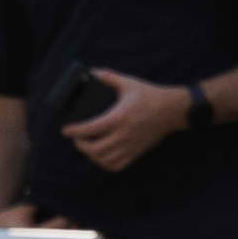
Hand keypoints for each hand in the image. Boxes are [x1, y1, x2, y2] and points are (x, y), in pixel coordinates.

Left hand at [63, 69, 198, 178]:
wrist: (172, 110)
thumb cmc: (150, 95)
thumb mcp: (129, 83)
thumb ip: (109, 77)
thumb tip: (93, 72)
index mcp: (120, 117)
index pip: (92, 128)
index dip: (75, 131)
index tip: (65, 130)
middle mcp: (124, 134)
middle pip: (96, 149)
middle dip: (81, 145)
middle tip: (75, 138)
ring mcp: (130, 146)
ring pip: (105, 160)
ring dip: (91, 156)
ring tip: (86, 147)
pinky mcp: (136, 152)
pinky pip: (118, 166)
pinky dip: (105, 164)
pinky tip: (100, 157)